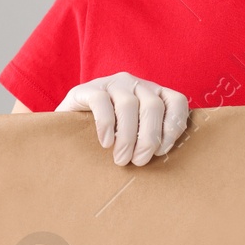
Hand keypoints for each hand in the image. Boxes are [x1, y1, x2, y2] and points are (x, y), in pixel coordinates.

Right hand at [56, 72, 188, 166]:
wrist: (69, 127)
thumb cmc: (110, 136)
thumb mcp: (135, 135)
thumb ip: (152, 139)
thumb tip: (165, 156)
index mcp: (153, 93)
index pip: (176, 102)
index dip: (173, 127)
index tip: (161, 151)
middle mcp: (136, 84)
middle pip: (153, 106)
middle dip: (149, 138)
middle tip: (139, 161)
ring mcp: (112, 83)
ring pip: (128, 105)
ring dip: (127, 137)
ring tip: (121, 158)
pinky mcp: (89, 88)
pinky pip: (101, 102)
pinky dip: (106, 125)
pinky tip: (105, 143)